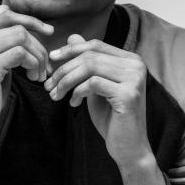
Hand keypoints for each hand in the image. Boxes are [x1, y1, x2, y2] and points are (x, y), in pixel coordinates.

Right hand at [0, 4, 52, 145]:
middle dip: (38, 47)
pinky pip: (21, 55)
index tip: (49, 31)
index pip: (7, 16)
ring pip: (21, 39)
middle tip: (44, 67)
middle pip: (18, 29)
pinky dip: (33, 65)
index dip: (31, 21)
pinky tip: (33, 78)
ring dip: (38, 57)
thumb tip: (4, 7)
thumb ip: (0, 38)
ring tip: (38, 74)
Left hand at [44, 34, 152, 167]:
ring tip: (56, 95)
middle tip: (49, 85)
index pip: (96, 45)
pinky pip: (93, 84)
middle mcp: (136, 65)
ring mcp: (134, 79)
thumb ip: (87, 64)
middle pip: (90, 56)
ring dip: (67, 81)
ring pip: (90, 67)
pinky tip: (74, 104)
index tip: (51, 59)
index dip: (71, 50)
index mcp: (130, 60)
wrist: (128, 147)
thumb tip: (72, 37)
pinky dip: (77, 92)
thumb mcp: (95, 86)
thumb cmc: (112, 118)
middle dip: (64, 69)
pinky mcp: (129, 94)